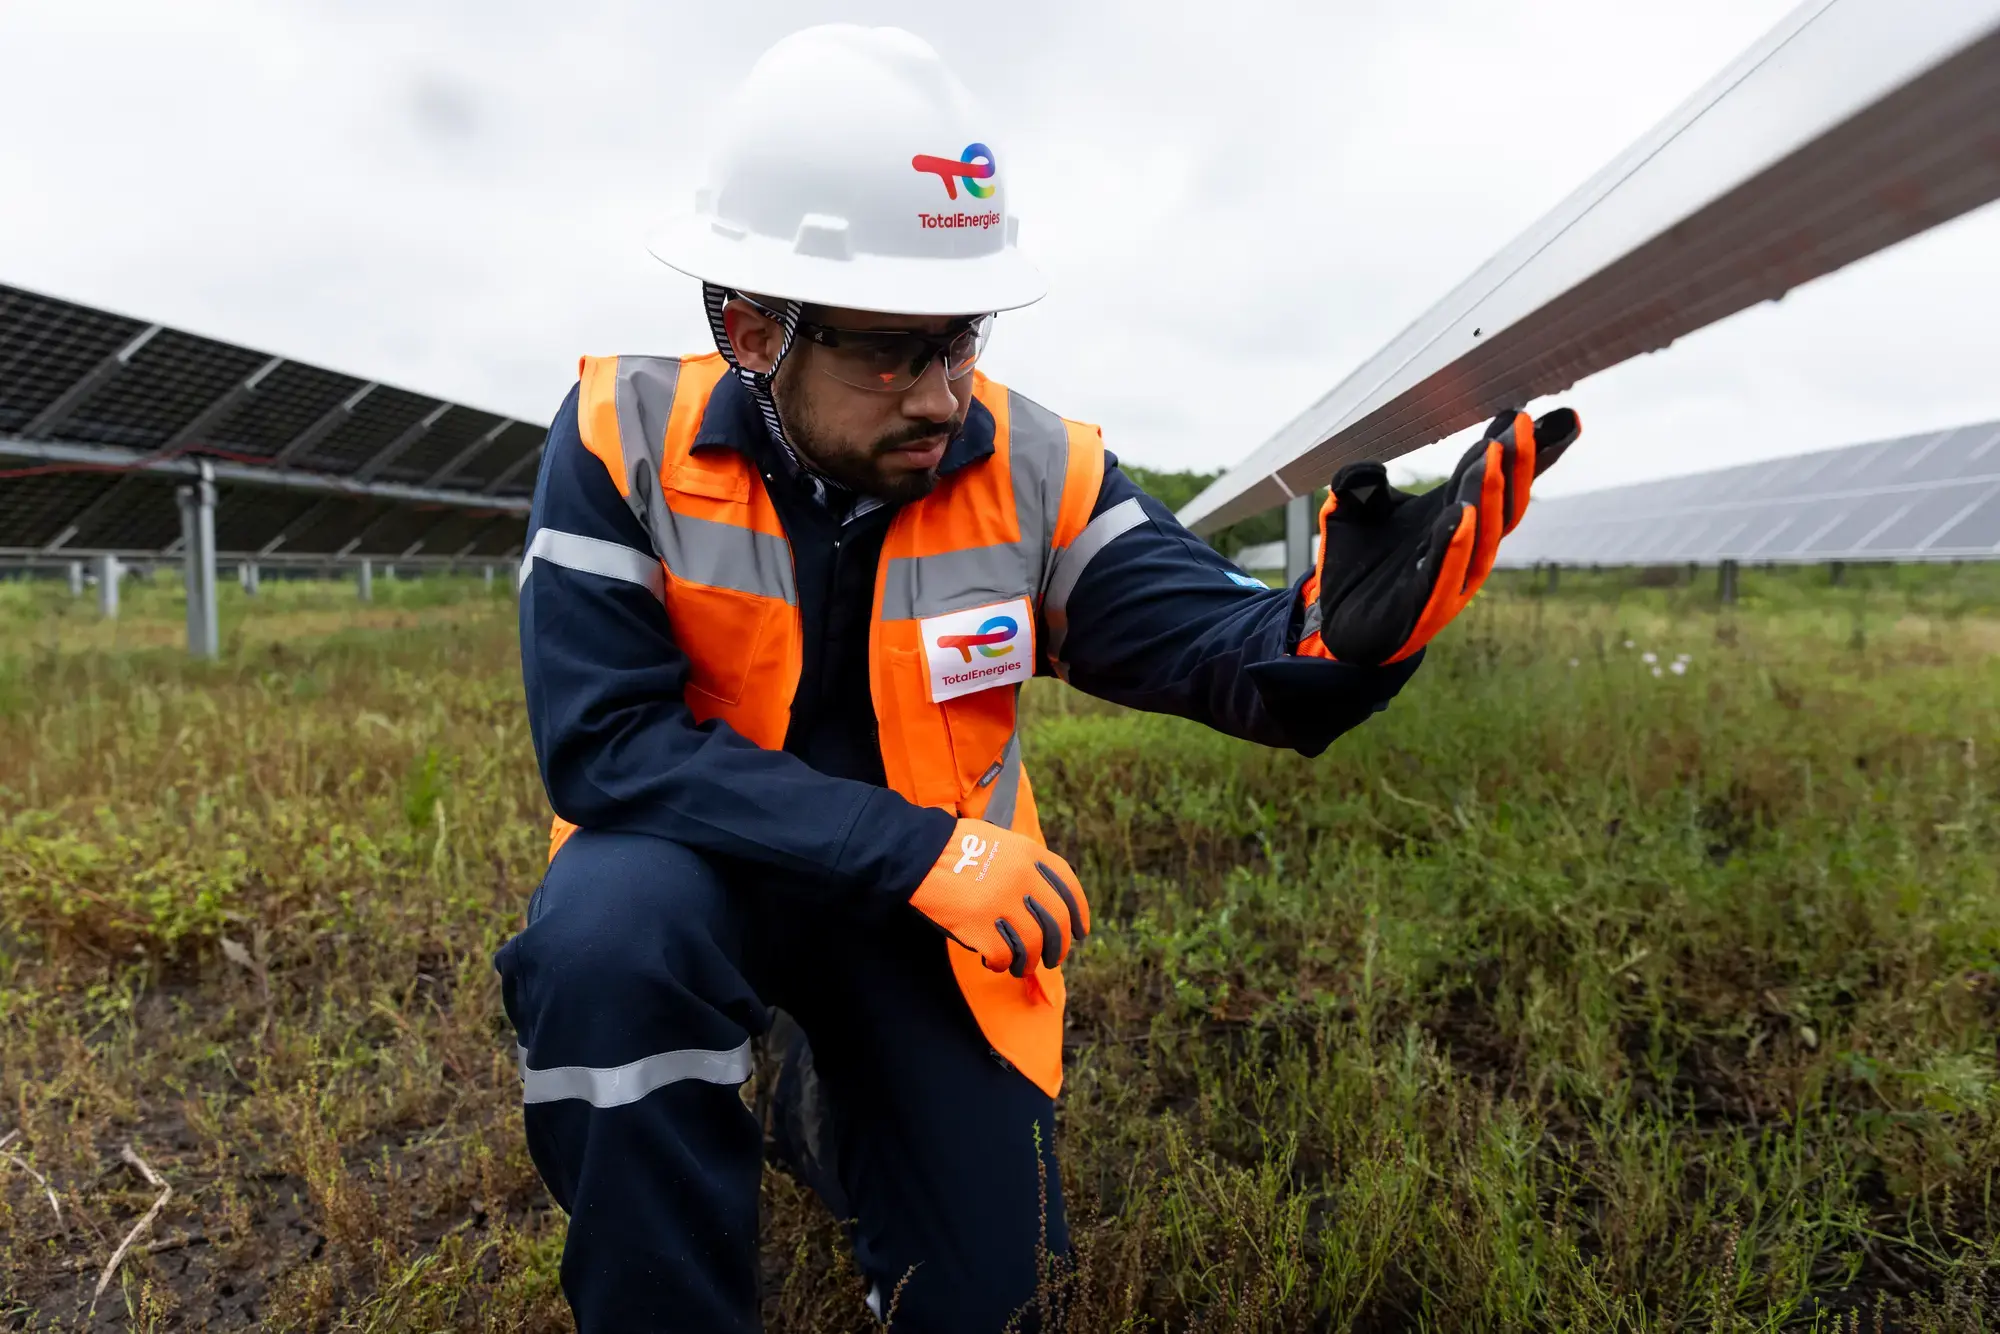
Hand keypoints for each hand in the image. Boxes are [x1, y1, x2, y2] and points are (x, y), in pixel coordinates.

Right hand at [910, 820, 1089, 975]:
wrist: (917, 854)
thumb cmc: (955, 847)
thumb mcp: (1000, 840)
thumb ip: (1025, 863)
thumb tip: (1044, 897)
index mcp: (1029, 854)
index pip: (1068, 887)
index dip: (1079, 913)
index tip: (1080, 931)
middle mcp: (1023, 879)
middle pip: (1056, 922)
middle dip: (1059, 946)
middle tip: (1054, 958)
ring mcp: (1003, 904)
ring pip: (1033, 945)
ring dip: (1030, 961)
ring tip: (1022, 966)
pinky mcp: (981, 927)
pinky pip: (1004, 956)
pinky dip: (1002, 964)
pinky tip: (994, 962)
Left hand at [1300, 407, 1578, 664]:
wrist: (1335, 624)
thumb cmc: (1356, 564)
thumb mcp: (1350, 512)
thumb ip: (1359, 484)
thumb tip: (1368, 469)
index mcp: (1452, 516)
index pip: (1494, 479)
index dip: (1521, 450)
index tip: (1544, 415)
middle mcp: (1464, 546)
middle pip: (1501, 502)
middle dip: (1515, 463)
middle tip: (1523, 424)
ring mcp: (1450, 578)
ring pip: (1481, 535)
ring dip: (1487, 496)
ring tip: (1492, 457)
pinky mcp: (1425, 608)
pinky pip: (1445, 575)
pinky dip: (1454, 545)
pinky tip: (1460, 516)